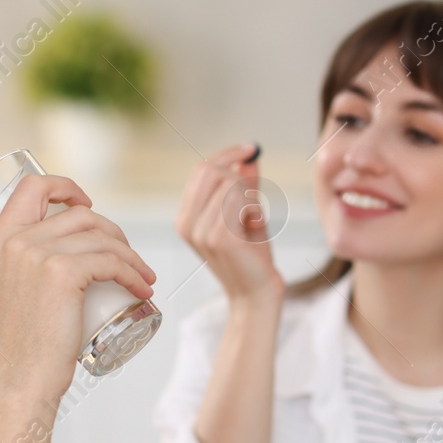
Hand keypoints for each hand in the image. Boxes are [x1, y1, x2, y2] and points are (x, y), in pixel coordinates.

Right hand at [0, 174, 155, 401]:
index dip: (65, 186)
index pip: (32, 186)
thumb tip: (65, 252)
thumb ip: (27, 265)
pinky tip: (143, 288)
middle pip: (79, 214)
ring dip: (131, 255)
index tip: (87, 205)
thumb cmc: (24, 346)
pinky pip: (111, 261)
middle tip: (126, 258)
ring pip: (101, 237)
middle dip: (113, 232)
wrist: (19, 379)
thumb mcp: (14, 290)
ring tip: (142, 276)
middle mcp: (14, 240)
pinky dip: (134, 273)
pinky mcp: (62, 272)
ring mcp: (37, 254)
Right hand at [175, 143, 282, 304]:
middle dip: (239, 174)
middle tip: (256, 193)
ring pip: (229, 184)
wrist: (255, 293)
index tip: (250, 149)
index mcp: (186, 217)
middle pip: (210, 170)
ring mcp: (200, 231)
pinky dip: (255, 209)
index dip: (227, 154)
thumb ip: (245, 186)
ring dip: (250, 197)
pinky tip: (256, 227)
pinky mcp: (218, 238)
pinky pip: (240, 201)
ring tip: (254, 220)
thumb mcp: (246, 214)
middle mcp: (186, 223)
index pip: (201, 170)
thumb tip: (249, 157)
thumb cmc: (251, 256)